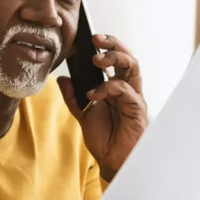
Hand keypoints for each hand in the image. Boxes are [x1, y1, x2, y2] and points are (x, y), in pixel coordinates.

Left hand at [58, 34, 147, 180]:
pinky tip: (93, 94)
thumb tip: (62, 78)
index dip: (106, 45)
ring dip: (115, 58)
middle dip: (113, 44)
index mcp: (117, 87)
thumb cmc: (105, 139)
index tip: (90, 38)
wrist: (112, 161)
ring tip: (97, 58)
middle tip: (96, 39)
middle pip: (127, 56)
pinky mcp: (137, 108)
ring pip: (133, 66)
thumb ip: (73, 97)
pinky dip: (108, 88)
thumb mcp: (83, 114)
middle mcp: (128, 89)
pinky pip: (125, 90)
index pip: (115, 59)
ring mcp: (134, 97)